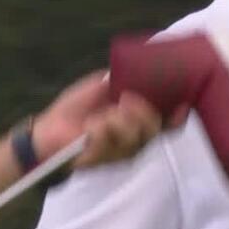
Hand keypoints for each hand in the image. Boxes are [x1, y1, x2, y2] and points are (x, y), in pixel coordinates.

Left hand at [33, 71, 184, 167]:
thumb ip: (122, 79)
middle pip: (155, 129)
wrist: (48, 129)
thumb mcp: (100, 86)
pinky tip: (88, 128)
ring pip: (136, 136)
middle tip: (123, 99)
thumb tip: (143, 68)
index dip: (178, 117)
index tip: (181, 106)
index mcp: (137, 120)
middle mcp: (135, 139)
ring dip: (115, 121)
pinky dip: (98, 131)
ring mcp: (122, 153)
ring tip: (96, 118)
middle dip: (141, 111)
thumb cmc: (74, 108)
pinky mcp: (106, 160)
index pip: (168, 124)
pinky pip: (113, 144)